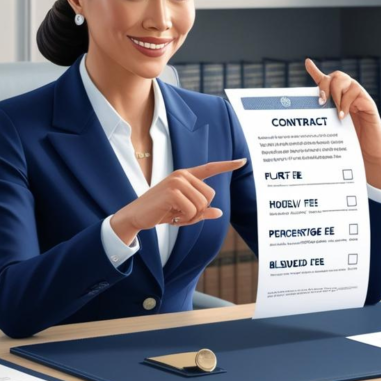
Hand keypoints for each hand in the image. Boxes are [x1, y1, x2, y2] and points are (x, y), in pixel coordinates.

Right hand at [109, 159, 246, 244]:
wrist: (136, 216)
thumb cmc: (161, 212)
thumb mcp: (184, 213)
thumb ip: (202, 212)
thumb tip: (219, 212)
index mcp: (186, 176)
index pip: (210, 168)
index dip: (228, 165)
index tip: (243, 161)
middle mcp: (182, 175)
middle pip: (210, 196)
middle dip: (199, 211)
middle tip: (181, 214)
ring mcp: (177, 181)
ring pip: (202, 204)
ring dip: (191, 216)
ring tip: (175, 215)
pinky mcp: (172, 191)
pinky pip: (192, 210)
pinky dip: (184, 219)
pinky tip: (171, 216)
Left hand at [305, 58, 380, 190]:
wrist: (371, 153)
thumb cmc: (352, 143)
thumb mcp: (333, 129)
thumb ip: (323, 119)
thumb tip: (306, 119)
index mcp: (338, 99)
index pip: (326, 82)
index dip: (315, 71)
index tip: (307, 62)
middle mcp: (349, 95)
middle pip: (335, 76)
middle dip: (325, 86)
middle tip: (321, 102)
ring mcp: (360, 97)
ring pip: (345, 81)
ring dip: (336, 94)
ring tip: (334, 112)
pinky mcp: (368, 103)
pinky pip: (356, 93)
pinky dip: (346, 103)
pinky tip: (343, 116)